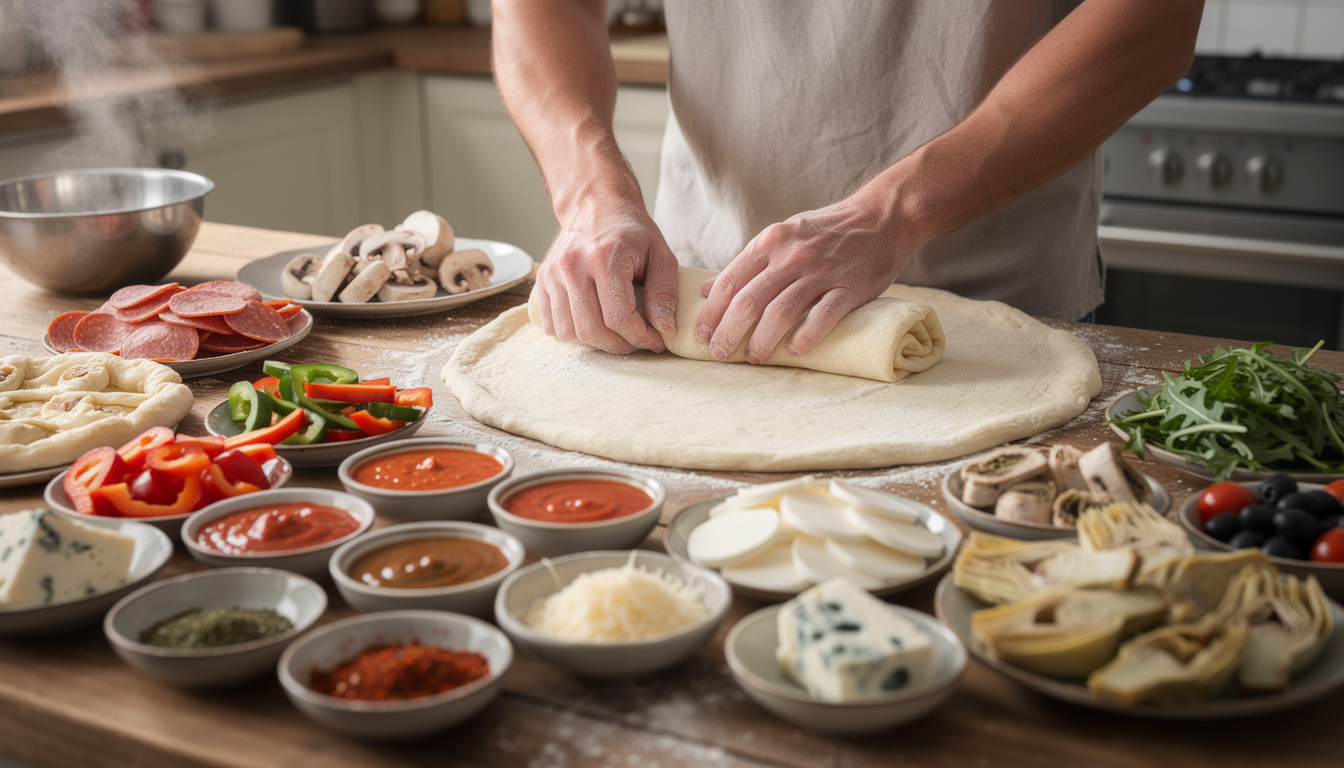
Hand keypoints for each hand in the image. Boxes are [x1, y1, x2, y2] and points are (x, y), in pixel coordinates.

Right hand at [534, 202, 679, 354]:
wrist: (596, 205)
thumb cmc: (632, 231)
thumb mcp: (661, 255)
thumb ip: (664, 293)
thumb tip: (665, 329)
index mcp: (603, 258)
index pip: (618, 317)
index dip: (640, 337)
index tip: (655, 340)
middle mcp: (572, 267)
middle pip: (591, 330)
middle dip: (620, 346)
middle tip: (637, 341)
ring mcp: (553, 275)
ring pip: (569, 333)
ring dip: (596, 343)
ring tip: (617, 334)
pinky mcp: (543, 282)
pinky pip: (552, 325)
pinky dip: (573, 334)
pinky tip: (595, 324)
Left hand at [695, 193, 908, 363]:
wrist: (881, 216)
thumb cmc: (825, 231)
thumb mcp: (780, 236)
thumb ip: (746, 264)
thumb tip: (706, 289)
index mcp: (770, 242)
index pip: (730, 281)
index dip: (711, 312)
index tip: (701, 335)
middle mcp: (791, 256)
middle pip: (749, 301)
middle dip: (728, 332)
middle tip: (719, 353)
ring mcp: (822, 271)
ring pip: (780, 313)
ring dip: (762, 341)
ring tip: (754, 357)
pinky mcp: (850, 287)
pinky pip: (822, 317)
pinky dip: (805, 338)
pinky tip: (793, 351)